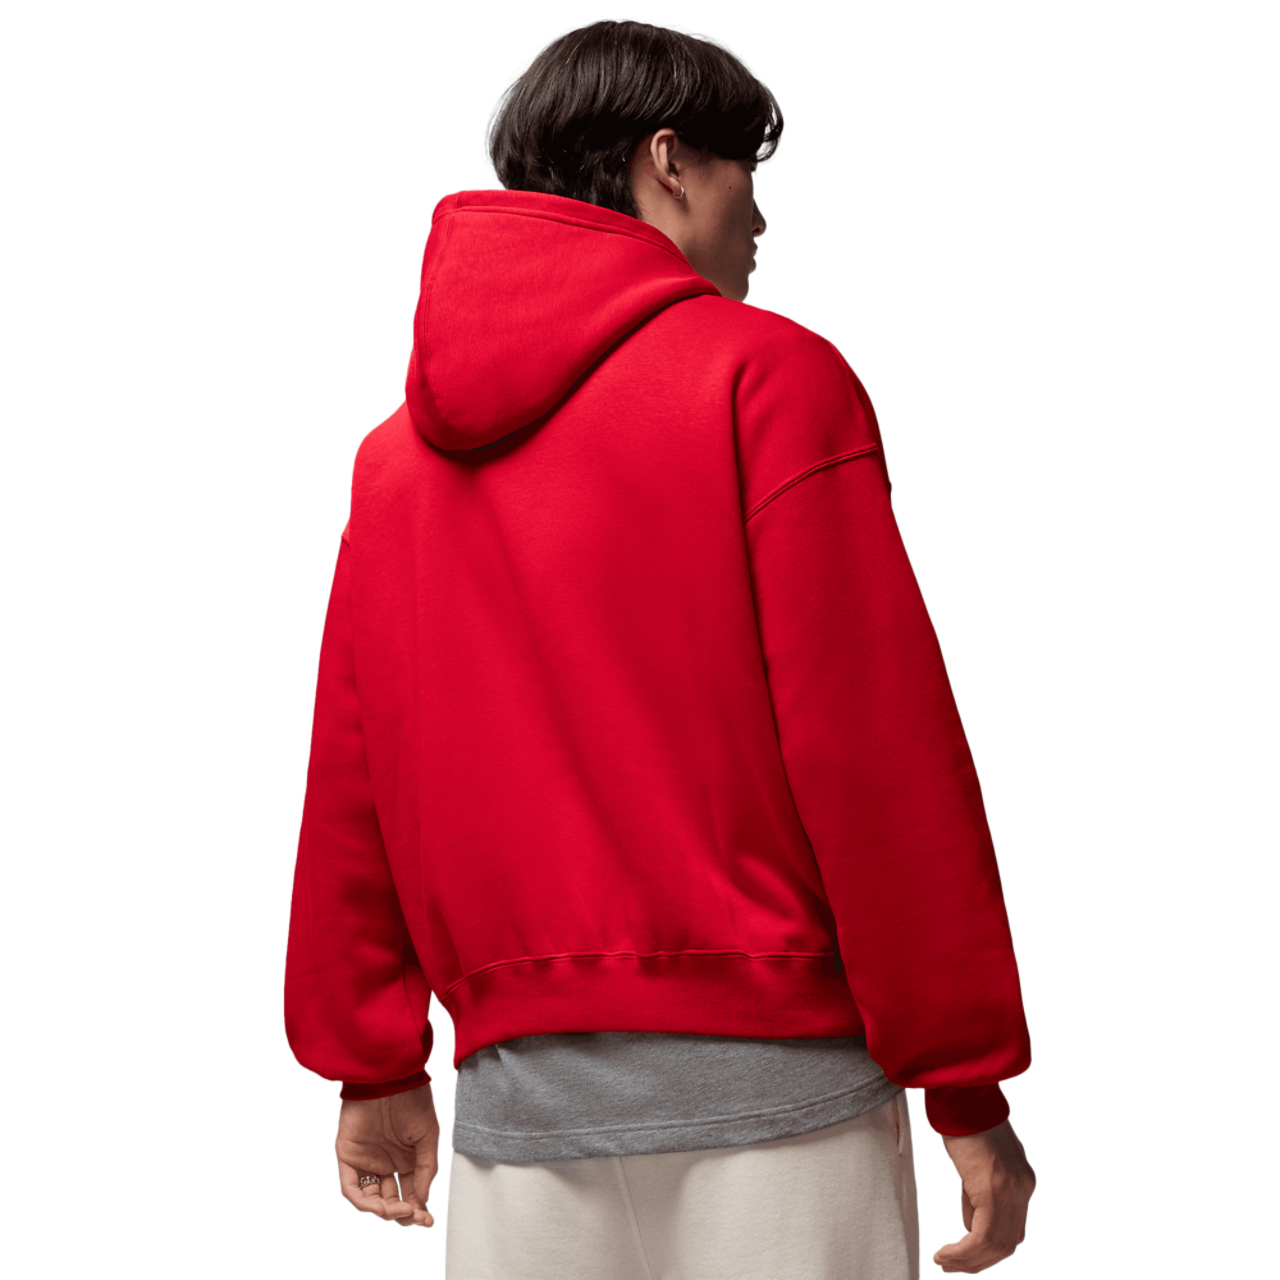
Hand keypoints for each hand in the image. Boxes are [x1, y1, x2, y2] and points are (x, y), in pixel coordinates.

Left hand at [335, 1083, 441, 1227]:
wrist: (390, 1077)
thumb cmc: (412, 1100)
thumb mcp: (428, 1136)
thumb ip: (426, 1169)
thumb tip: (421, 1201)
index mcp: (405, 1160)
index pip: (409, 1194)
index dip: (417, 1209)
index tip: (428, 1218)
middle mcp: (385, 1164)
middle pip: (390, 1202)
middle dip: (402, 1214)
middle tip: (413, 1215)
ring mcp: (366, 1161)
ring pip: (370, 1199)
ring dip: (384, 1211)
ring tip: (398, 1210)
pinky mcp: (348, 1156)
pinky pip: (351, 1186)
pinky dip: (363, 1201)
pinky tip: (379, 1204)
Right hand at [932, 1116, 1036, 1273]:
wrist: (964, 1092)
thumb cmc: (966, 1117)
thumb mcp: (980, 1160)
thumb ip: (982, 1188)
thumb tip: (971, 1216)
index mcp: (1023, 1181)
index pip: (1013, 1229)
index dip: (990, 1249)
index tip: (967, 1255)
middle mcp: (1023, 1188)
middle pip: (1008, 1243)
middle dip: (978, 1260)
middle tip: (953, 1265)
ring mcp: (1011, 1190)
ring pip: (995, 1245)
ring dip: (967, 1260)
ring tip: (945, 1262)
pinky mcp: (992, 1188)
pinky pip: (981, 1236)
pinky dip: (963, 1251)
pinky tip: (946, 1253)